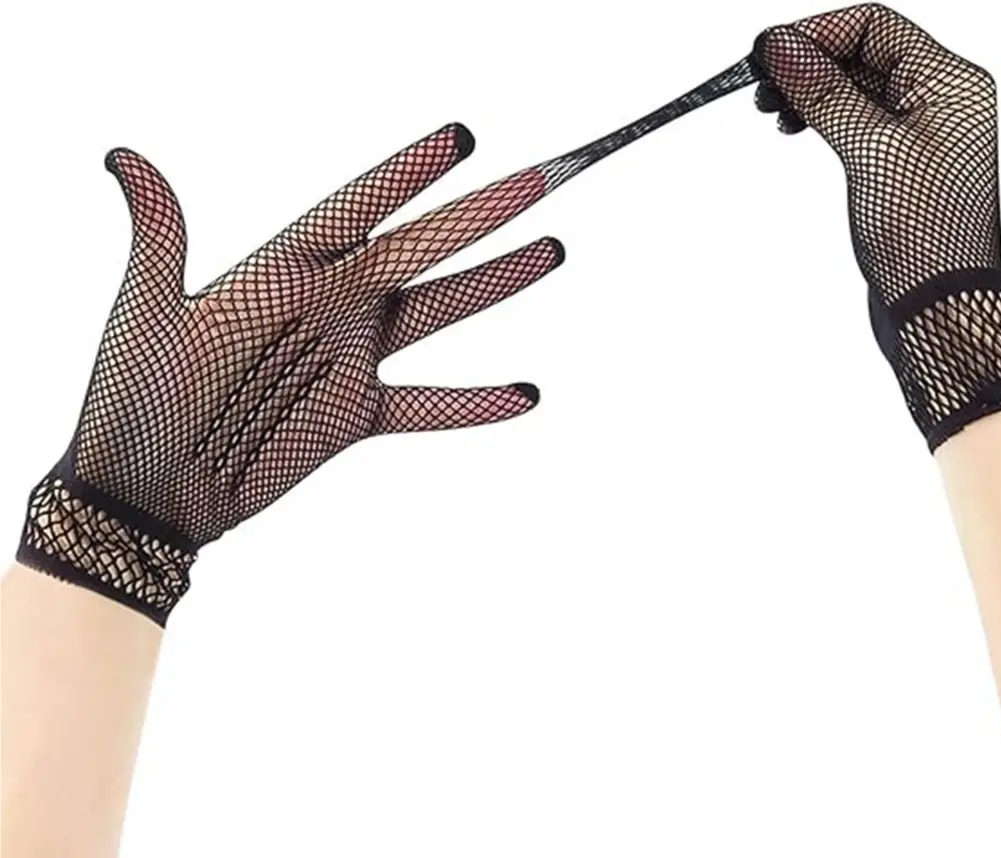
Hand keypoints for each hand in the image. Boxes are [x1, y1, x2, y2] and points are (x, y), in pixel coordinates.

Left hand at [18, 124, 563, 623]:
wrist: (145, 493)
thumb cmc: (133, 401)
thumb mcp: (145, 319)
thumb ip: (160, 241)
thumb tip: (126, 162)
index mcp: (278, 274)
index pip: (354, 211)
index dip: (406, 175)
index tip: (460, 140)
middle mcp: (324, 307)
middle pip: (414, 251)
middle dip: (475, 216)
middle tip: (533, 181)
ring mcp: (345, 361)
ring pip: (433, 314)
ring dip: (491, 285)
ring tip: (546, 252)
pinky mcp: (353, 416)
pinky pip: (425, 405)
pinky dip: (472, 403)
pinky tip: (521, 393)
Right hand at [753, 4, 1000, 449]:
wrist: (935, 301)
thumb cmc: (926, 234)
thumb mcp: (868, 150)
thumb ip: (823, 92)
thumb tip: (783, 47)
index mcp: (949, 82)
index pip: (874, 25)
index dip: (816, 33)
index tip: (767, 52)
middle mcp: (939, 98)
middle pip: (862, 50)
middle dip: (807, 60)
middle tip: (760, 82)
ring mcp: (918, 129)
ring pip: (853, 84)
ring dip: (809, 88)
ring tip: (770, 107)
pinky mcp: (897, 158)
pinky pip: (854, 117)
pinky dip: (820, 115)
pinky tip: (794, 126)